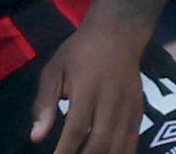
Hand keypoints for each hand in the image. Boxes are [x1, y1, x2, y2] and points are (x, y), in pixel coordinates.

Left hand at [29, 18, 147, 153]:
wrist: (118, 33)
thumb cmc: (80, 52)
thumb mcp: (55, 69)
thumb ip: (45, 102)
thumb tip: (36, 136)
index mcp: (88, 88)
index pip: (78, 128)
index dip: (66, 151)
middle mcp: (112, 101)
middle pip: (101, 143)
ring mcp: (129, 109)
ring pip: (118, 147)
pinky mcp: (139, 113)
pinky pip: (131, 144)